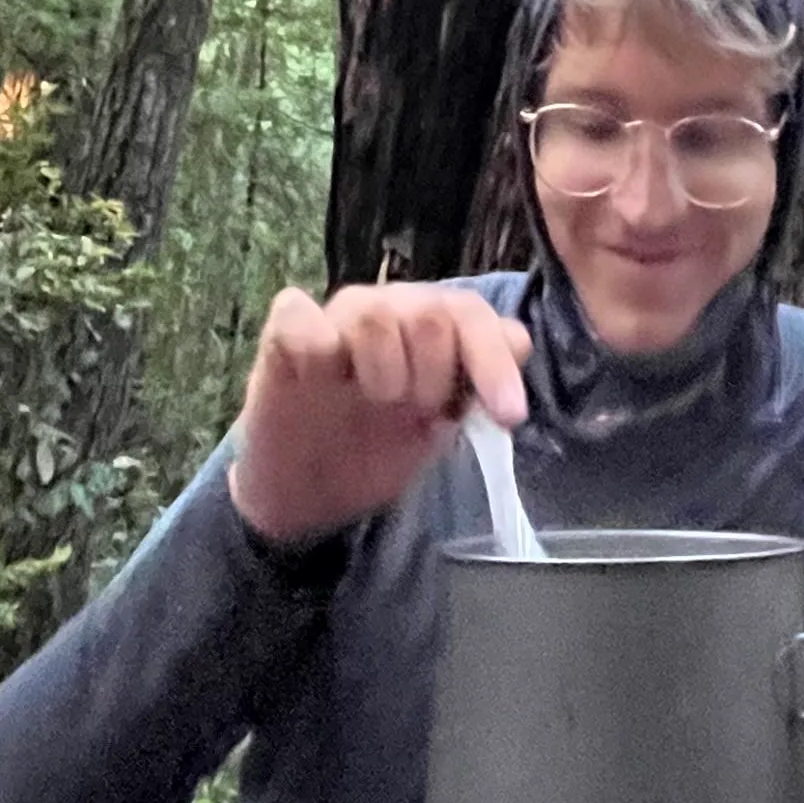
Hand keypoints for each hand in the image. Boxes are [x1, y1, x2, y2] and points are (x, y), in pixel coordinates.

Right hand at [227, 282, 531, 546]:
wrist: (306, 493)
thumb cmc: (375, 448)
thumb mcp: (436, 427)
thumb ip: (476, 385)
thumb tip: (519, 341)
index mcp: (429, 326)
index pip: (472, 314)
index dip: (493, 362)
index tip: (507, 417)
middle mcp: (386, 310)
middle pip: (430, 313)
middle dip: (436, 377)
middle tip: (417, 412)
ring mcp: (334, 318)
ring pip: (373, 316)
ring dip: (383, 372)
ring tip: (373, 401)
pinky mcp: (284, 331)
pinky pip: (298, 314)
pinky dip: (315, 348)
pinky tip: (319, 380)